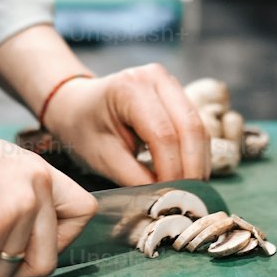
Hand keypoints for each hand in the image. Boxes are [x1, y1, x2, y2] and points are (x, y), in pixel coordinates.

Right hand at [0, 106, 96, 276]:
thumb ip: (19, 195)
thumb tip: (19, 244)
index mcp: (40, 172)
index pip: (83, 213)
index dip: (60, 240)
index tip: (28, 246)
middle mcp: (36, 190)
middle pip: (45, 261)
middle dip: (10, 272)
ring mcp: (15, 210)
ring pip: (4, 275)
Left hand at [42, 64, 209, 185]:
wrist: (78, 105)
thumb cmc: (84, 129)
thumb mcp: (102, 157)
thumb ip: (135, 178)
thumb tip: (167, 199)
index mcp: (130, 88)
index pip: (163, 134)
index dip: (172, 170)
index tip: (171, 198)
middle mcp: (156, 77)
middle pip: (190, 126)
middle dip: (192, 167)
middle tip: (190, 199)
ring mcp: (170, 82)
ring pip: (198, 126)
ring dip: (198, 162)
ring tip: (191, 191)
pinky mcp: (178, 93)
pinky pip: (196, 125)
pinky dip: (196, 153)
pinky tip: (190, 174)